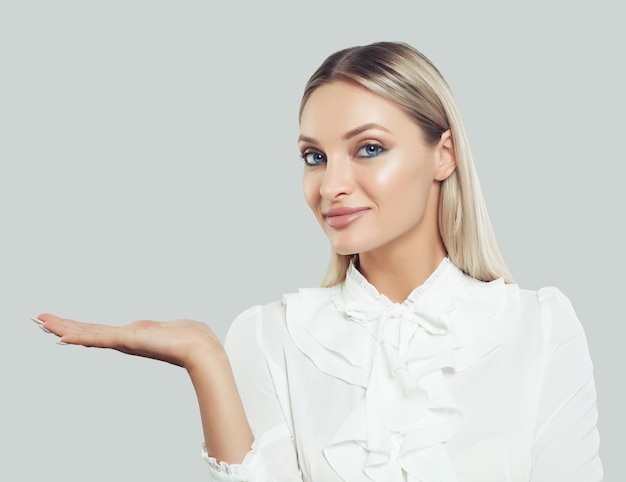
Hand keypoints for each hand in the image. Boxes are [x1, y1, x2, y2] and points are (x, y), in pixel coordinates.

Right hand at [33, 313, 223, 369]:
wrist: (201, 350)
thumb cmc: (192, 338)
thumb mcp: (167, 327)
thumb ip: (153, 328)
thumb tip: (145, 327)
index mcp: (134, 336)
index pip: (101, 331)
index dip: (80, 327)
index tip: (61, 325)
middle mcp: (126, 340)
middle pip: (89, 331)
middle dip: (64, 325)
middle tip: (39, 319)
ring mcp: (125, 342)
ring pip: (89, 333)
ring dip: (65, 327)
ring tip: (42, 322)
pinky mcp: (129, 341)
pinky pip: (100, 338)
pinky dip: (81, 336)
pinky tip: (63, 336)